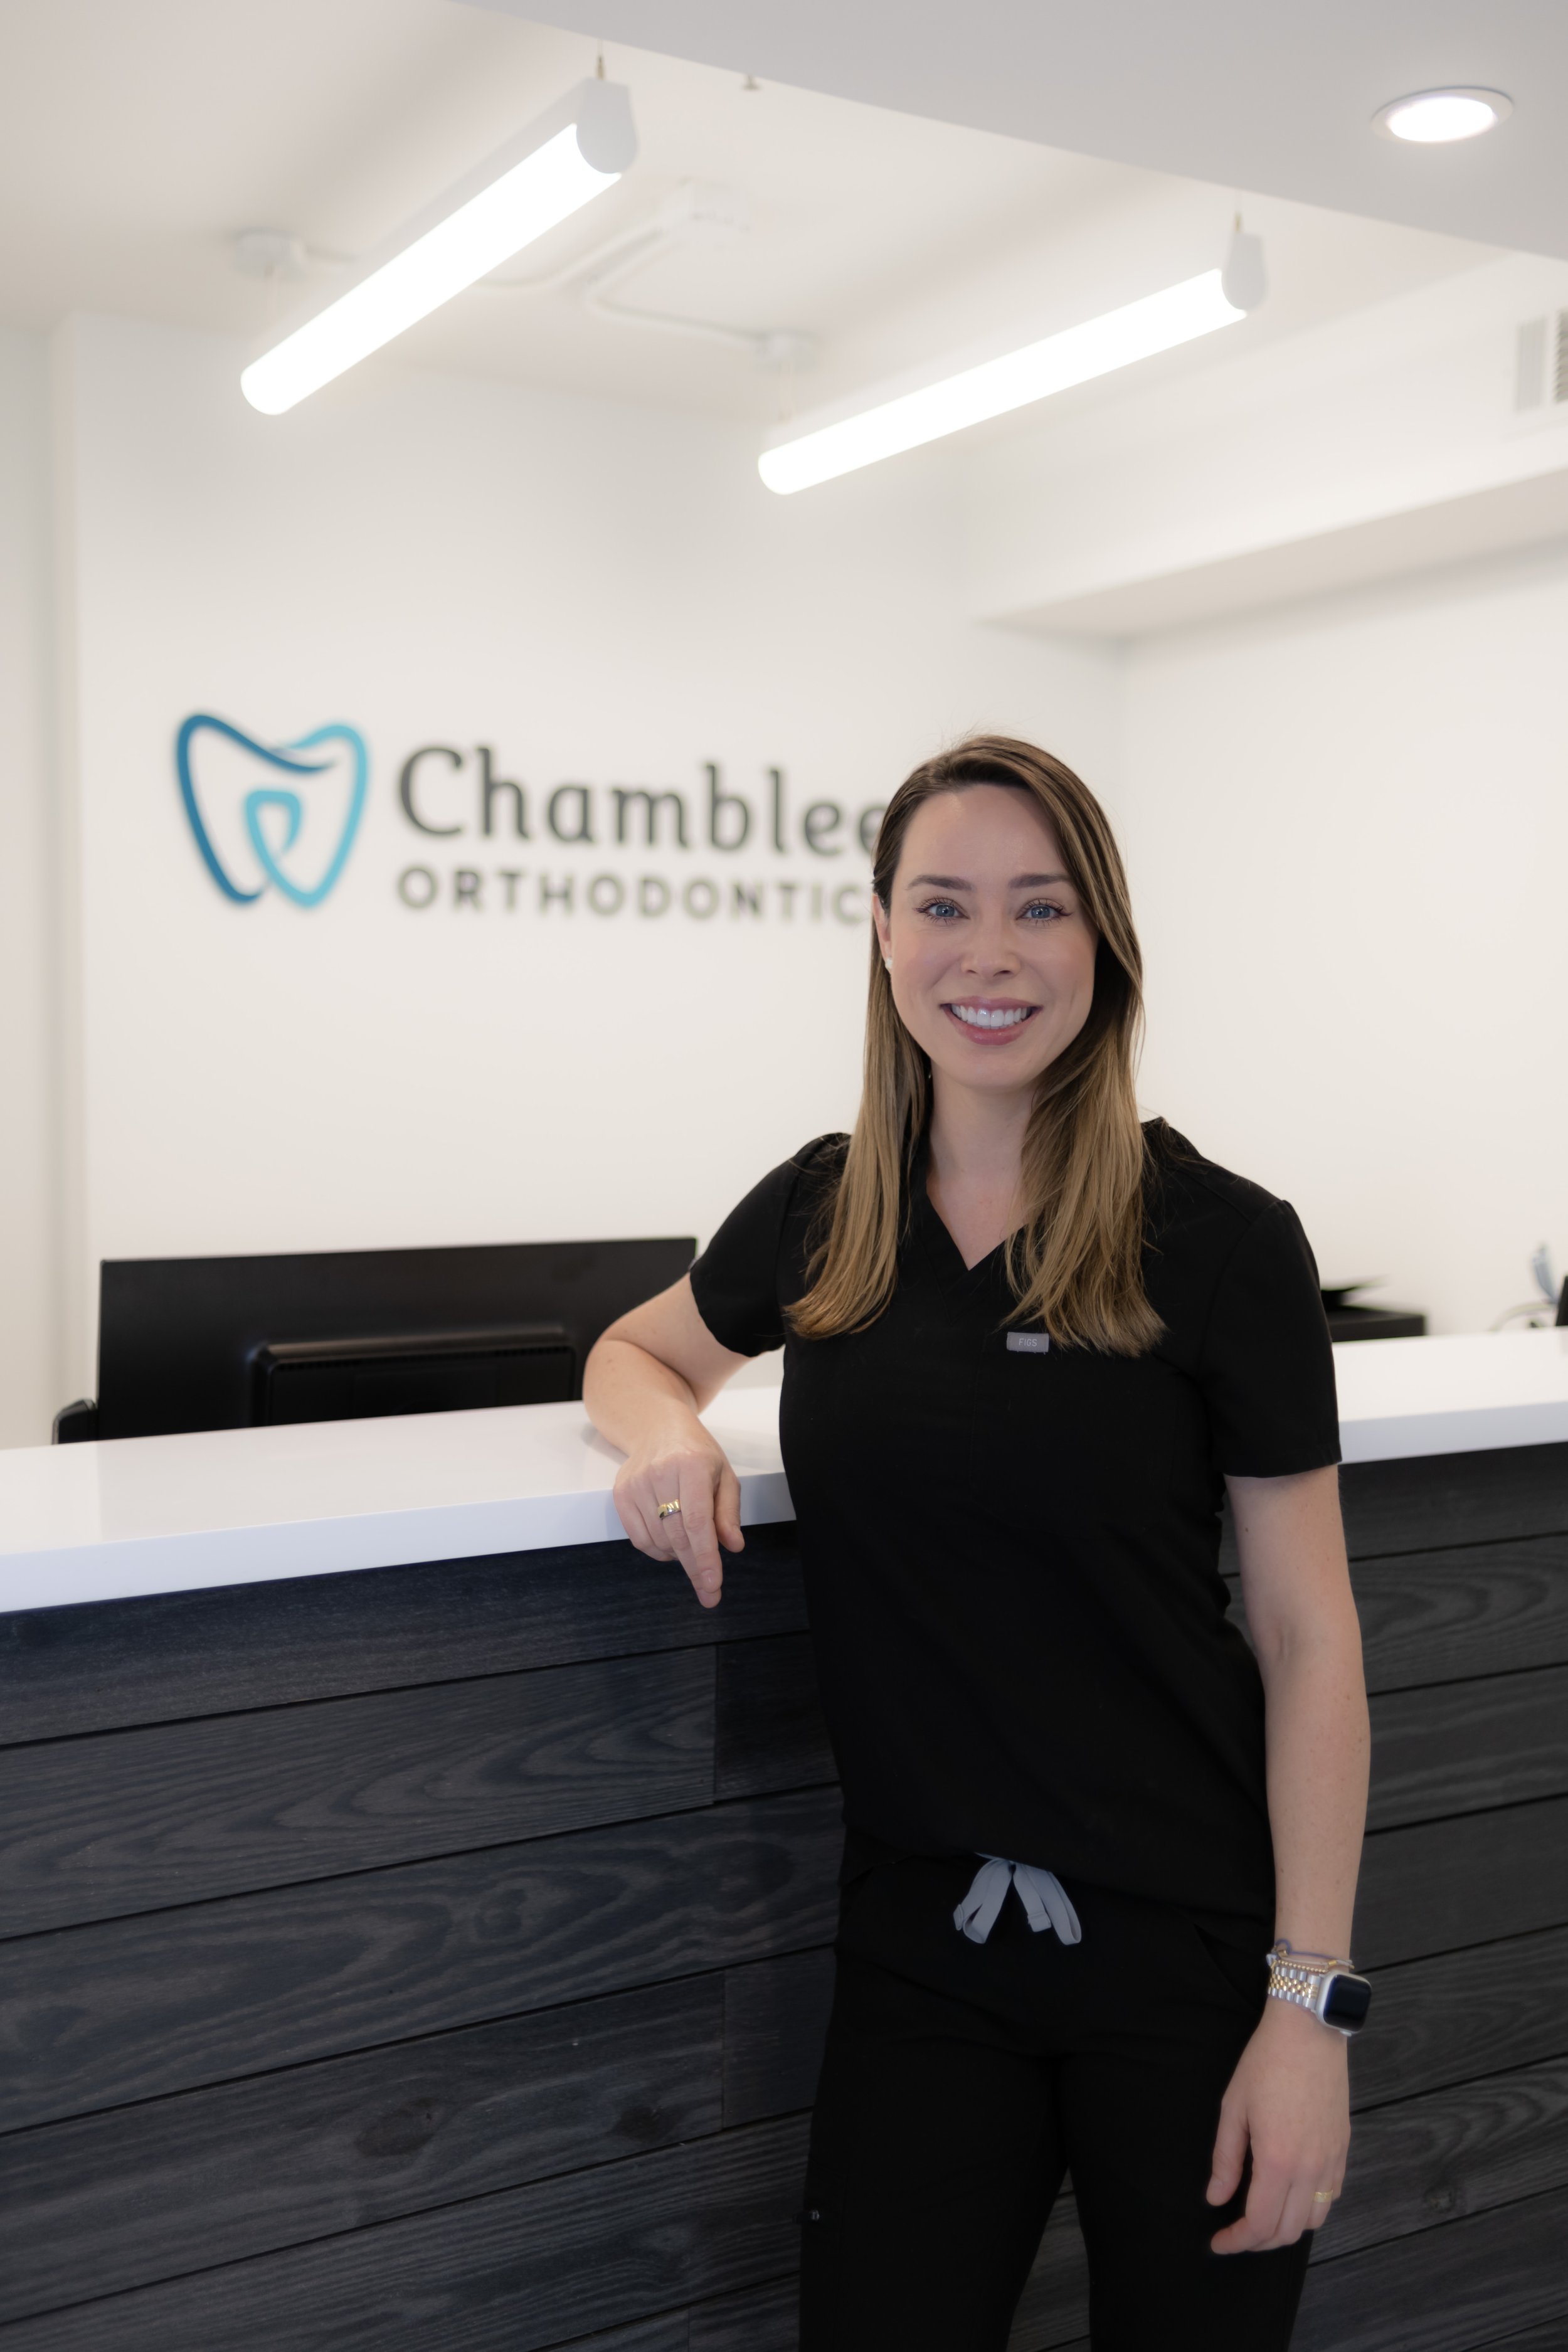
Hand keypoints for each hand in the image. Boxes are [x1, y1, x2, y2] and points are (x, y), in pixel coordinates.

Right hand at [611, 1411, 743, 1609]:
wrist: (656, 1428)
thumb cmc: (697, 1453)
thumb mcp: (723, 1475)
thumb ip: (728, 1512)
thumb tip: (733, 1546)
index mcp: (691, 1465)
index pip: (697, 1521)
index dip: (705, 1557)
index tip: (712, 1584)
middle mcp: (660, 1473)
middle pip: (677, 1536)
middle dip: (695, 1567)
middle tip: (708, 1591)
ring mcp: (636, 1484)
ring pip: (658, 1541)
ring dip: (679, 1556)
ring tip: (693, 1548)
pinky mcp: (620, 1494)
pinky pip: (639, 1539)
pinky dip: (658, 1551)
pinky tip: (672, 1544)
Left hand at [1207, 1998, 1349, 2251]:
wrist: (1309, 2031)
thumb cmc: (1265, 2063)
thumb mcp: (1233, 2108)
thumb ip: (1225, 2159)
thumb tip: (1216, 2198)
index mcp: (1278, 2161)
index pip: (1260, 2224)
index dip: (1237, 2241)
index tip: (1218, 2243)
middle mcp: (1310, 2170)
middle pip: (1288, 2232)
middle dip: (1258, 2242)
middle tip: (1235, 2233)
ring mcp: (1332, 2161)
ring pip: (1314, 2220)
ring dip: (1286, 2228)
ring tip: (1262, 2216)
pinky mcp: (1344, 2150)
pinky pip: (1331, 2196)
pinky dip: (1310, 2208)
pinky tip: (1290, 2193)